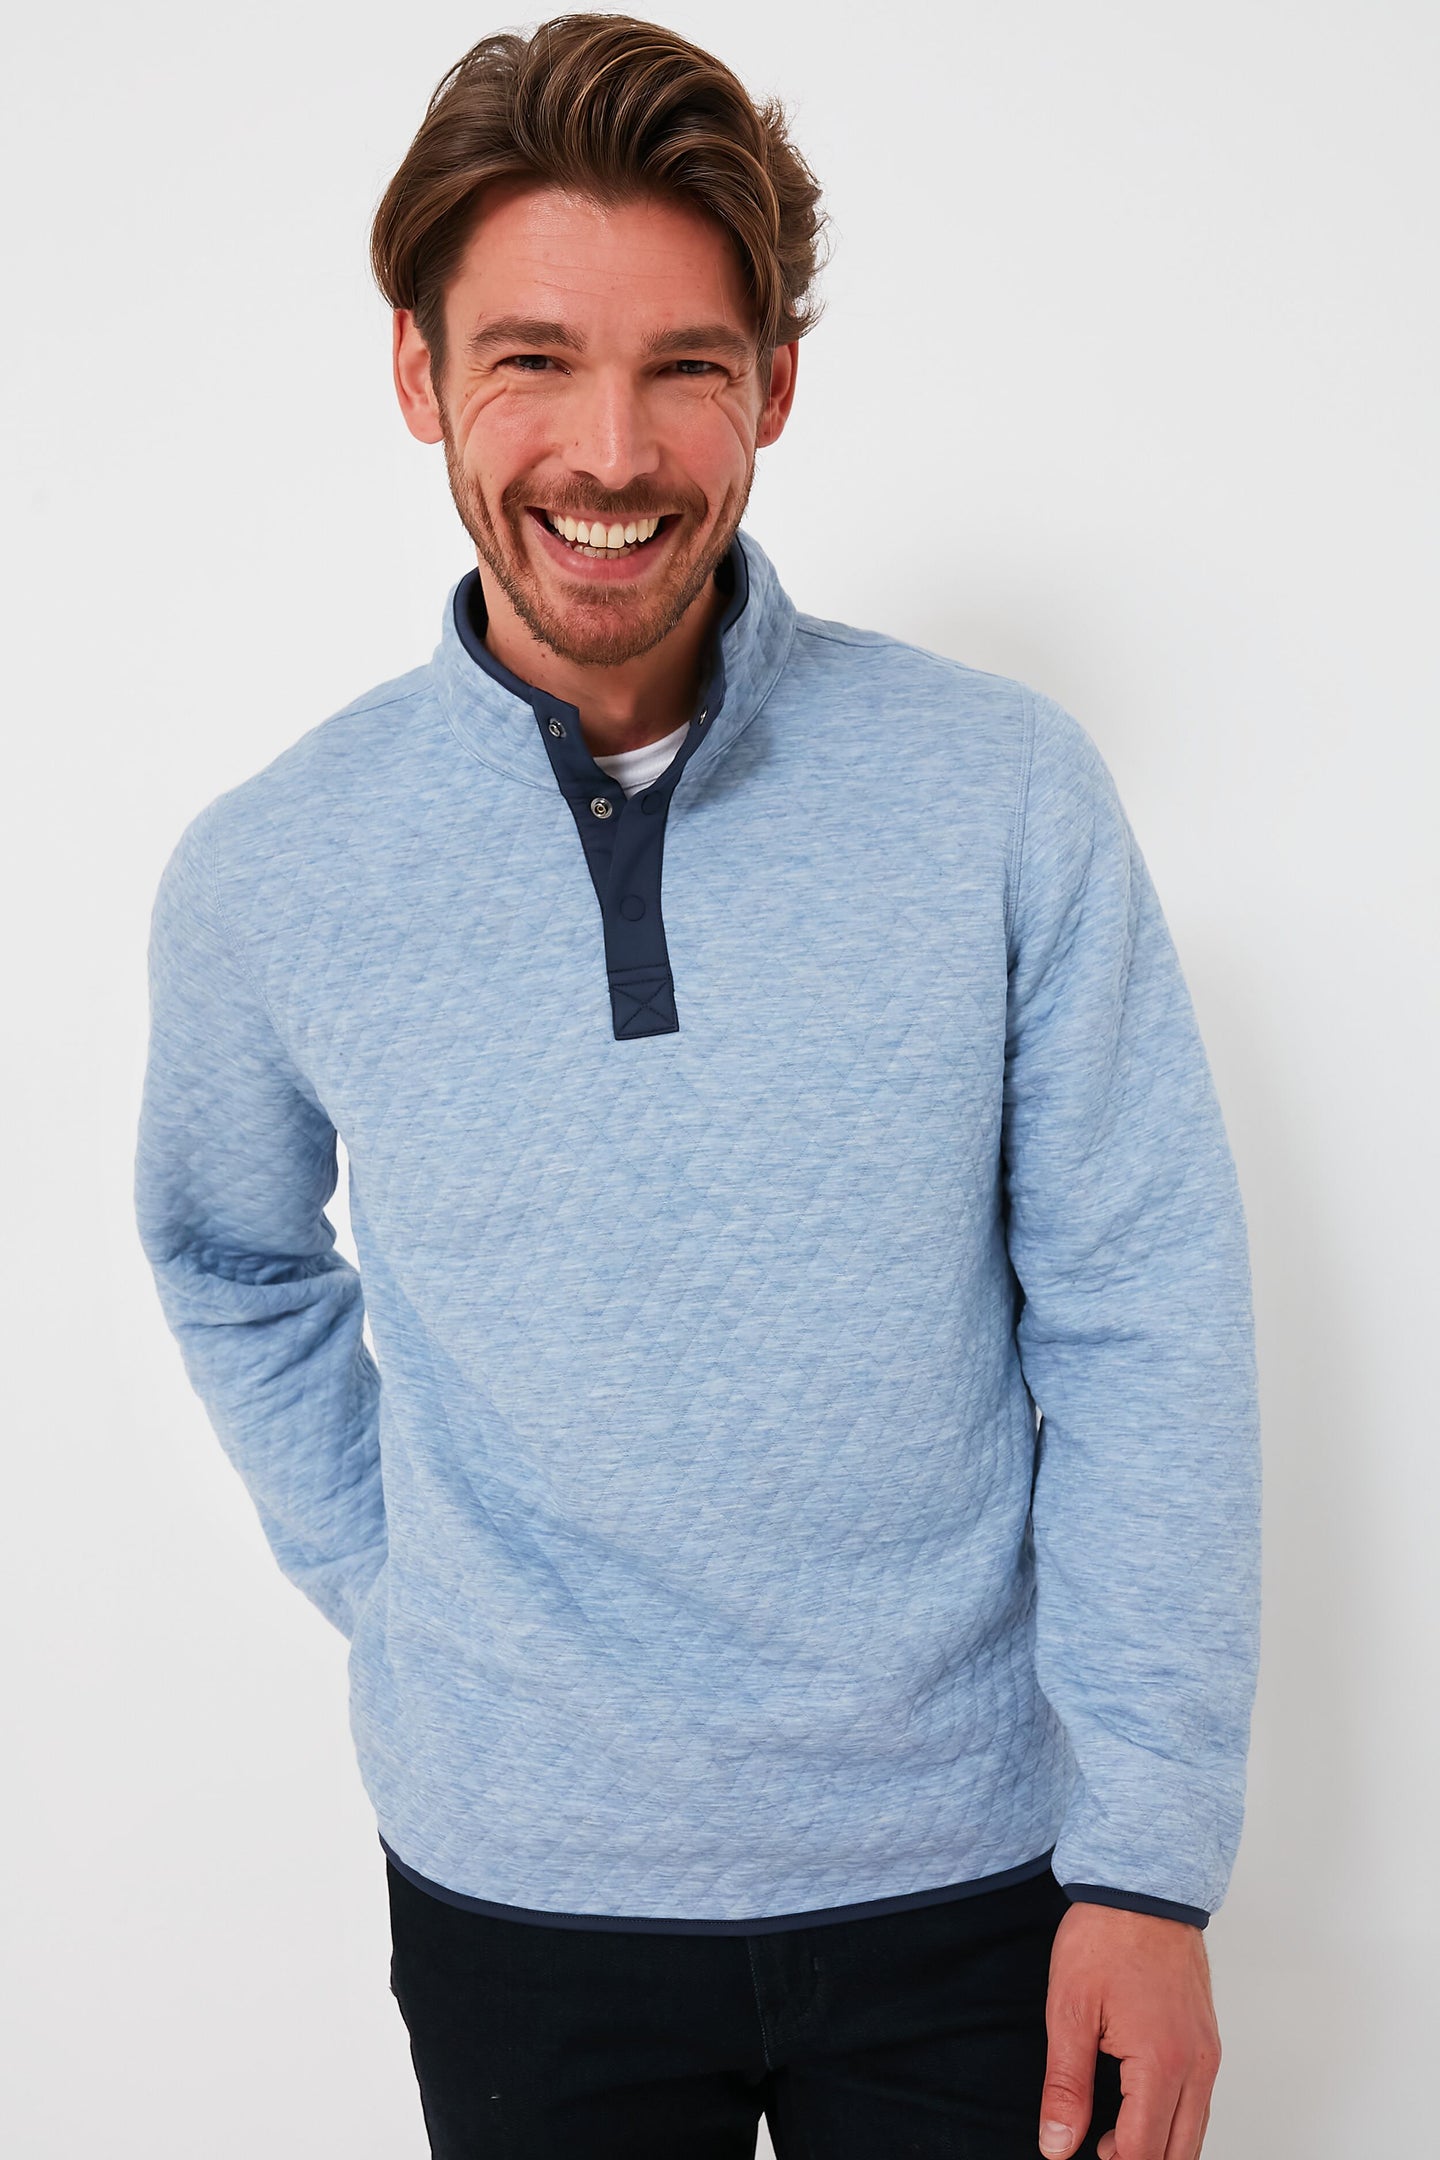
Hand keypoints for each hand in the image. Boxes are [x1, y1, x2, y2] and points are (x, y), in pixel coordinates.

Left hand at [1037, 1902, 1220, 2159]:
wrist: (1142, 1884)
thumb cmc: (1104, 1937)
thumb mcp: (1069, 2010)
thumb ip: (1066, 2086)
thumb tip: (1058, 2146)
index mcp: (1160, 2063)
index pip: (1142, 2152)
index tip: (1085, 2156)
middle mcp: (1196, 2065)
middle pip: (1178, 2153)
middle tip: (1099, 2150)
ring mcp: (1208, 2052)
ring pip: (1194, 2131)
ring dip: (1159, 2147)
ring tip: (1111, 2139)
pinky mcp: (1208, 2039)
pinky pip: (1200, 2101)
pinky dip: (1174, 2120)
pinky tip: (1139, 2110)